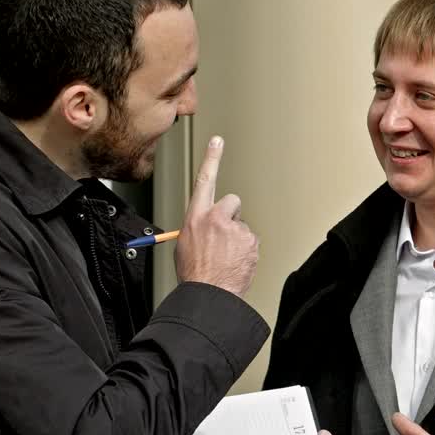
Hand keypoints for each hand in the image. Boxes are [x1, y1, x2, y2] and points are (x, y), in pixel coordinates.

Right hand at [175, 136, 258, 295]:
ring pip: (242, 225)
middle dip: (231, 216)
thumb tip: (202, 227)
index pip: (204, 180)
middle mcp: (216, 218)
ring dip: (237, 237)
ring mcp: (235, 228)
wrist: (210, 294)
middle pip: (232, 201)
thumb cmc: (195, 273)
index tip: (217, 141)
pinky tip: (235, 262)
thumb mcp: (183, 245)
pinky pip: (251, 240)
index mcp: (196, 217)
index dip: (211, 158)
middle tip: (223, 238)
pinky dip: (246, 250)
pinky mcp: (250, 240)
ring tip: (226, 256)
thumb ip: (195, 229)